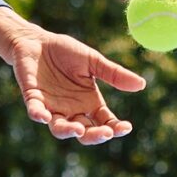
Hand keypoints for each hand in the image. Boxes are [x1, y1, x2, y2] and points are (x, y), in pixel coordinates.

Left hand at [1, 26, 145, 145]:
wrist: (36, 41)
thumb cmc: (65, 52)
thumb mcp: (93, 61)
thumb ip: (114, 74)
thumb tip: (142, 84)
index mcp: (89, 102)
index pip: (105, 122)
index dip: (115, 128)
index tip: (125, 127)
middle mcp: (71, 110)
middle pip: (85, 132)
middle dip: (95, 135)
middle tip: (105, 132)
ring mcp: (52, 106)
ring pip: (60, 128)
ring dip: (69, 130)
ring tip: (79, 129)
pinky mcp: (33, 98)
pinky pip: (36, 111)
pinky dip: (39, 115)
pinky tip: (44, 116)